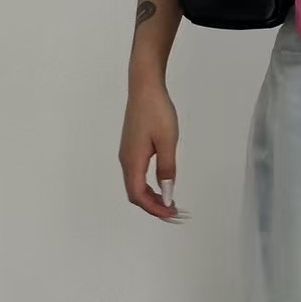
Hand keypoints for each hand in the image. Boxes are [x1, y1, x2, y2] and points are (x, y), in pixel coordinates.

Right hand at [119, 79, 184, 219]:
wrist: (145, 87)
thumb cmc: (157, 111)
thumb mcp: (168, 141)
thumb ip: (167, 169)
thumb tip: (167, 193)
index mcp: (132, 160)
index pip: (138, 195)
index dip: (154, 209)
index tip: (171, 214)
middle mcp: (126, 160)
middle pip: (135, 194)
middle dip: (153, 206)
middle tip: (174, 213)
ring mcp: (127, 153)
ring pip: (135, 185)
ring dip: (152, 197)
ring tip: (170, 202)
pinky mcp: (131, 147)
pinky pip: (137, 174)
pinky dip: (149, 185)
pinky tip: (163, 185)